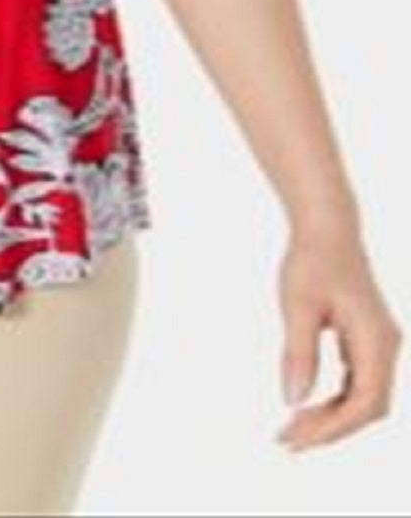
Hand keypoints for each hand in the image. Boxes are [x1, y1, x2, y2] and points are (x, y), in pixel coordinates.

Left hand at [277, 222, 401, 451]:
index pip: (366, 403)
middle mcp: (387, 346)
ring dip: (330, 417)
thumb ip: (298, 352)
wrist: (327, 229)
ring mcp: (379, 345)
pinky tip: (305, 406)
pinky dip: (333, 400)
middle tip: (285, 440)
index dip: (334, 428)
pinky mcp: (366, 341)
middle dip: (329, 429)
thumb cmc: (311, 261)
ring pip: (363, 398)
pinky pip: (356, 383)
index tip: (296, 439)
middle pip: (368, 407)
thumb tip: (294, 400)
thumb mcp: (297, 306)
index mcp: (377, 339)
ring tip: (290, 428)